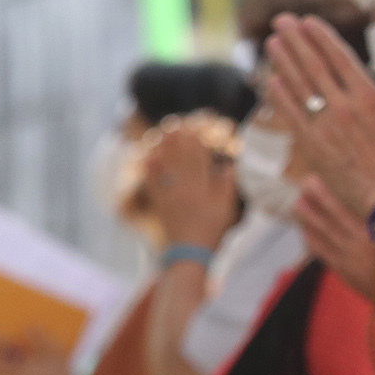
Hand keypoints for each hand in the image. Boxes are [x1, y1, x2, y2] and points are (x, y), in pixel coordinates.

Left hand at [140, 120, 238, 248]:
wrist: (190, 251)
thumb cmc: (212, 230)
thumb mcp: (226, 209)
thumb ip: (227, 186)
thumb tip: (229, 165)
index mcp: (202, 187)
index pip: (199, 159)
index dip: (197, 142)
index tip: (194, 127)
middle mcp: (184, 187)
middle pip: (180, 159)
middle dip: (178, 140)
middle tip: (174, 123)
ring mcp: (170, 195)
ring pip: (166, 167)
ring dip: (163, 149)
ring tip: (161, 134)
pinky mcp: (160, 204)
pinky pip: (153, 183)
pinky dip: (149, 170)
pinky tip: (146, 158)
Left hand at [264, 13, 374, 214]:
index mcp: (370, 97)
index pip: (339, 58)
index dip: (321, 37)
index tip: (308, 21)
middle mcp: (343, 106)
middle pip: (313, 66)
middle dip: (296, 41)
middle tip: (280, 21)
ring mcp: (324, 125)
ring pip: (298, 86)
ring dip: (282, 62)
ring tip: (272, 42)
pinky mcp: (312, 145)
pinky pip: (291, 114)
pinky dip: (280, 96)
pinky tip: (271, 80)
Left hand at [294, 180, 374, 296]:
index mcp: (370, 234)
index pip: (340, 210)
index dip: (324, 195)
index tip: (313, 181)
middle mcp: (354, 245)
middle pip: (325, 220)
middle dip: (311, 203)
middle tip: (301, 186)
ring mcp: (345, 259)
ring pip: (319, 236)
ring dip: (307, 220)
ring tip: (298, 205)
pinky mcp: (343, 272)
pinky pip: (321, 253)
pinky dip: (311, 241)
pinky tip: (306, 233)